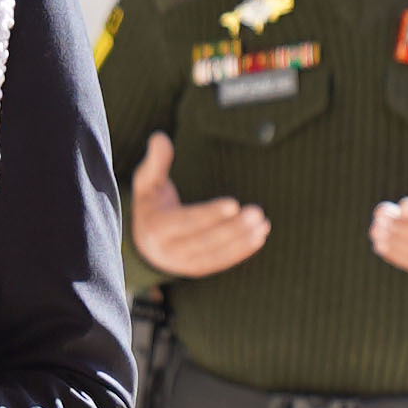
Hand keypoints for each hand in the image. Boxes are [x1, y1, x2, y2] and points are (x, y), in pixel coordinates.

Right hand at [130, 131, 269, 278]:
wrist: (144, 243)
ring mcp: (184, 264)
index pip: (186, 222)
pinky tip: (260, 235)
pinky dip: (242, 250)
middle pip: (204, 241)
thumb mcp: (147, 182)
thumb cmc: (150, 204)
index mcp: (156, 228)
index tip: (233, 204)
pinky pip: (222, 262)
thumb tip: (160, 138)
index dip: (210, 214)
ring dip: (242, 241)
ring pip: (216, 255)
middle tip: (256, 212)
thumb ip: (155, 161)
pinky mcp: (198, 269)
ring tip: (263, 223)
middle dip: (233, 229)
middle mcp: (169, 251)